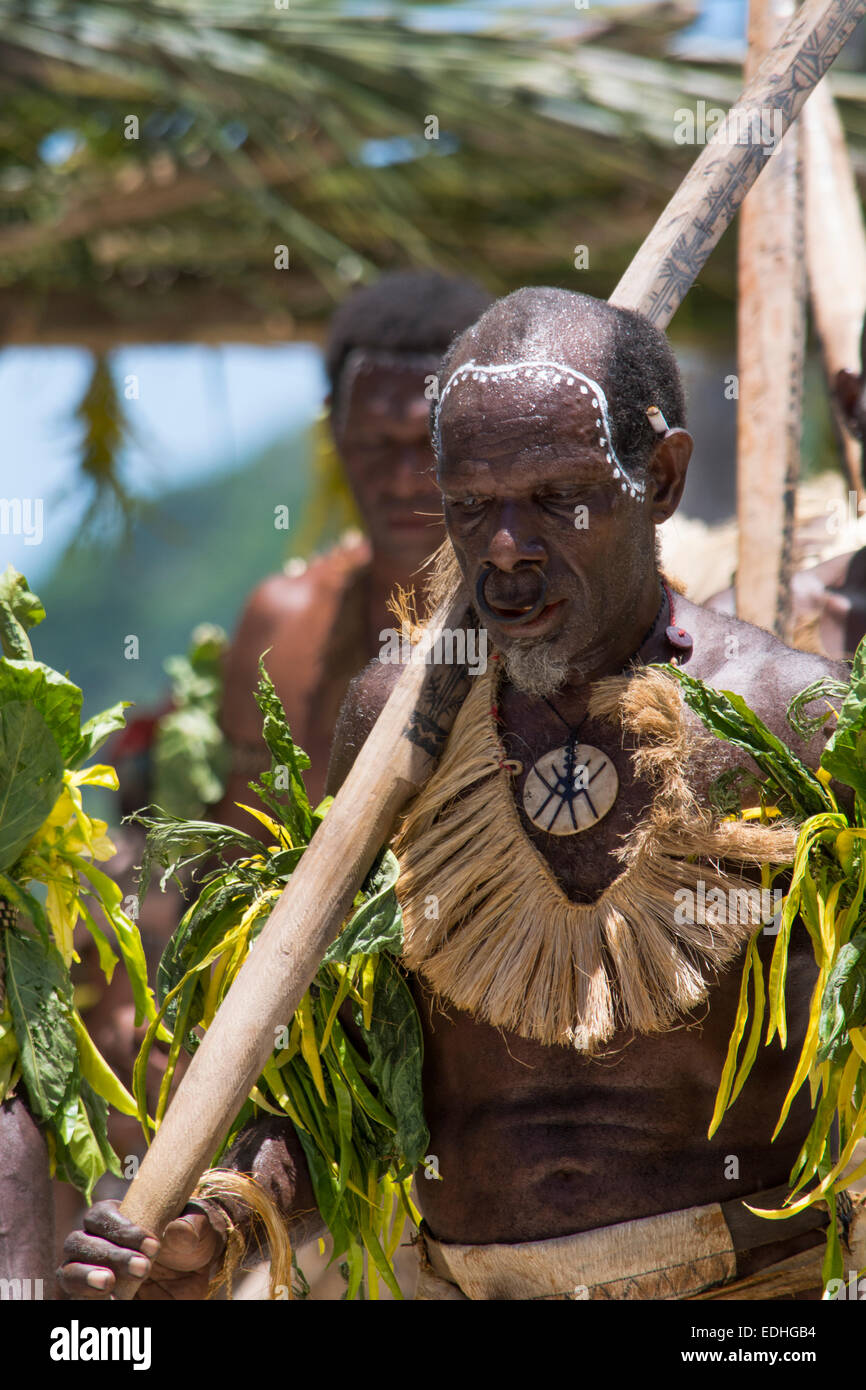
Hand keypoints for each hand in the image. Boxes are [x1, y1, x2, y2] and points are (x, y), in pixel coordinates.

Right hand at [58, 1198, 228, 1300]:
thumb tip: (178, 1229)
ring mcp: (87, 1272)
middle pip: (79, 1241)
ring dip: (86, 1275)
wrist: (191, 1286)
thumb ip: (193, 1226)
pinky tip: (111, 1300)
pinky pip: (73, 1298)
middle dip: (110, 1253)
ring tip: (110, 1283)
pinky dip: (87, 1298)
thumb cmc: (190, 1250)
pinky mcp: (88, 1299)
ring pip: (68, 1270)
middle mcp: (95, 1242)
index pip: (101, 1214)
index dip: (121, 1228)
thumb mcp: (201, 1234)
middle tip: (143, 1267)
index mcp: (117, 1217)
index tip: (152, 1245)